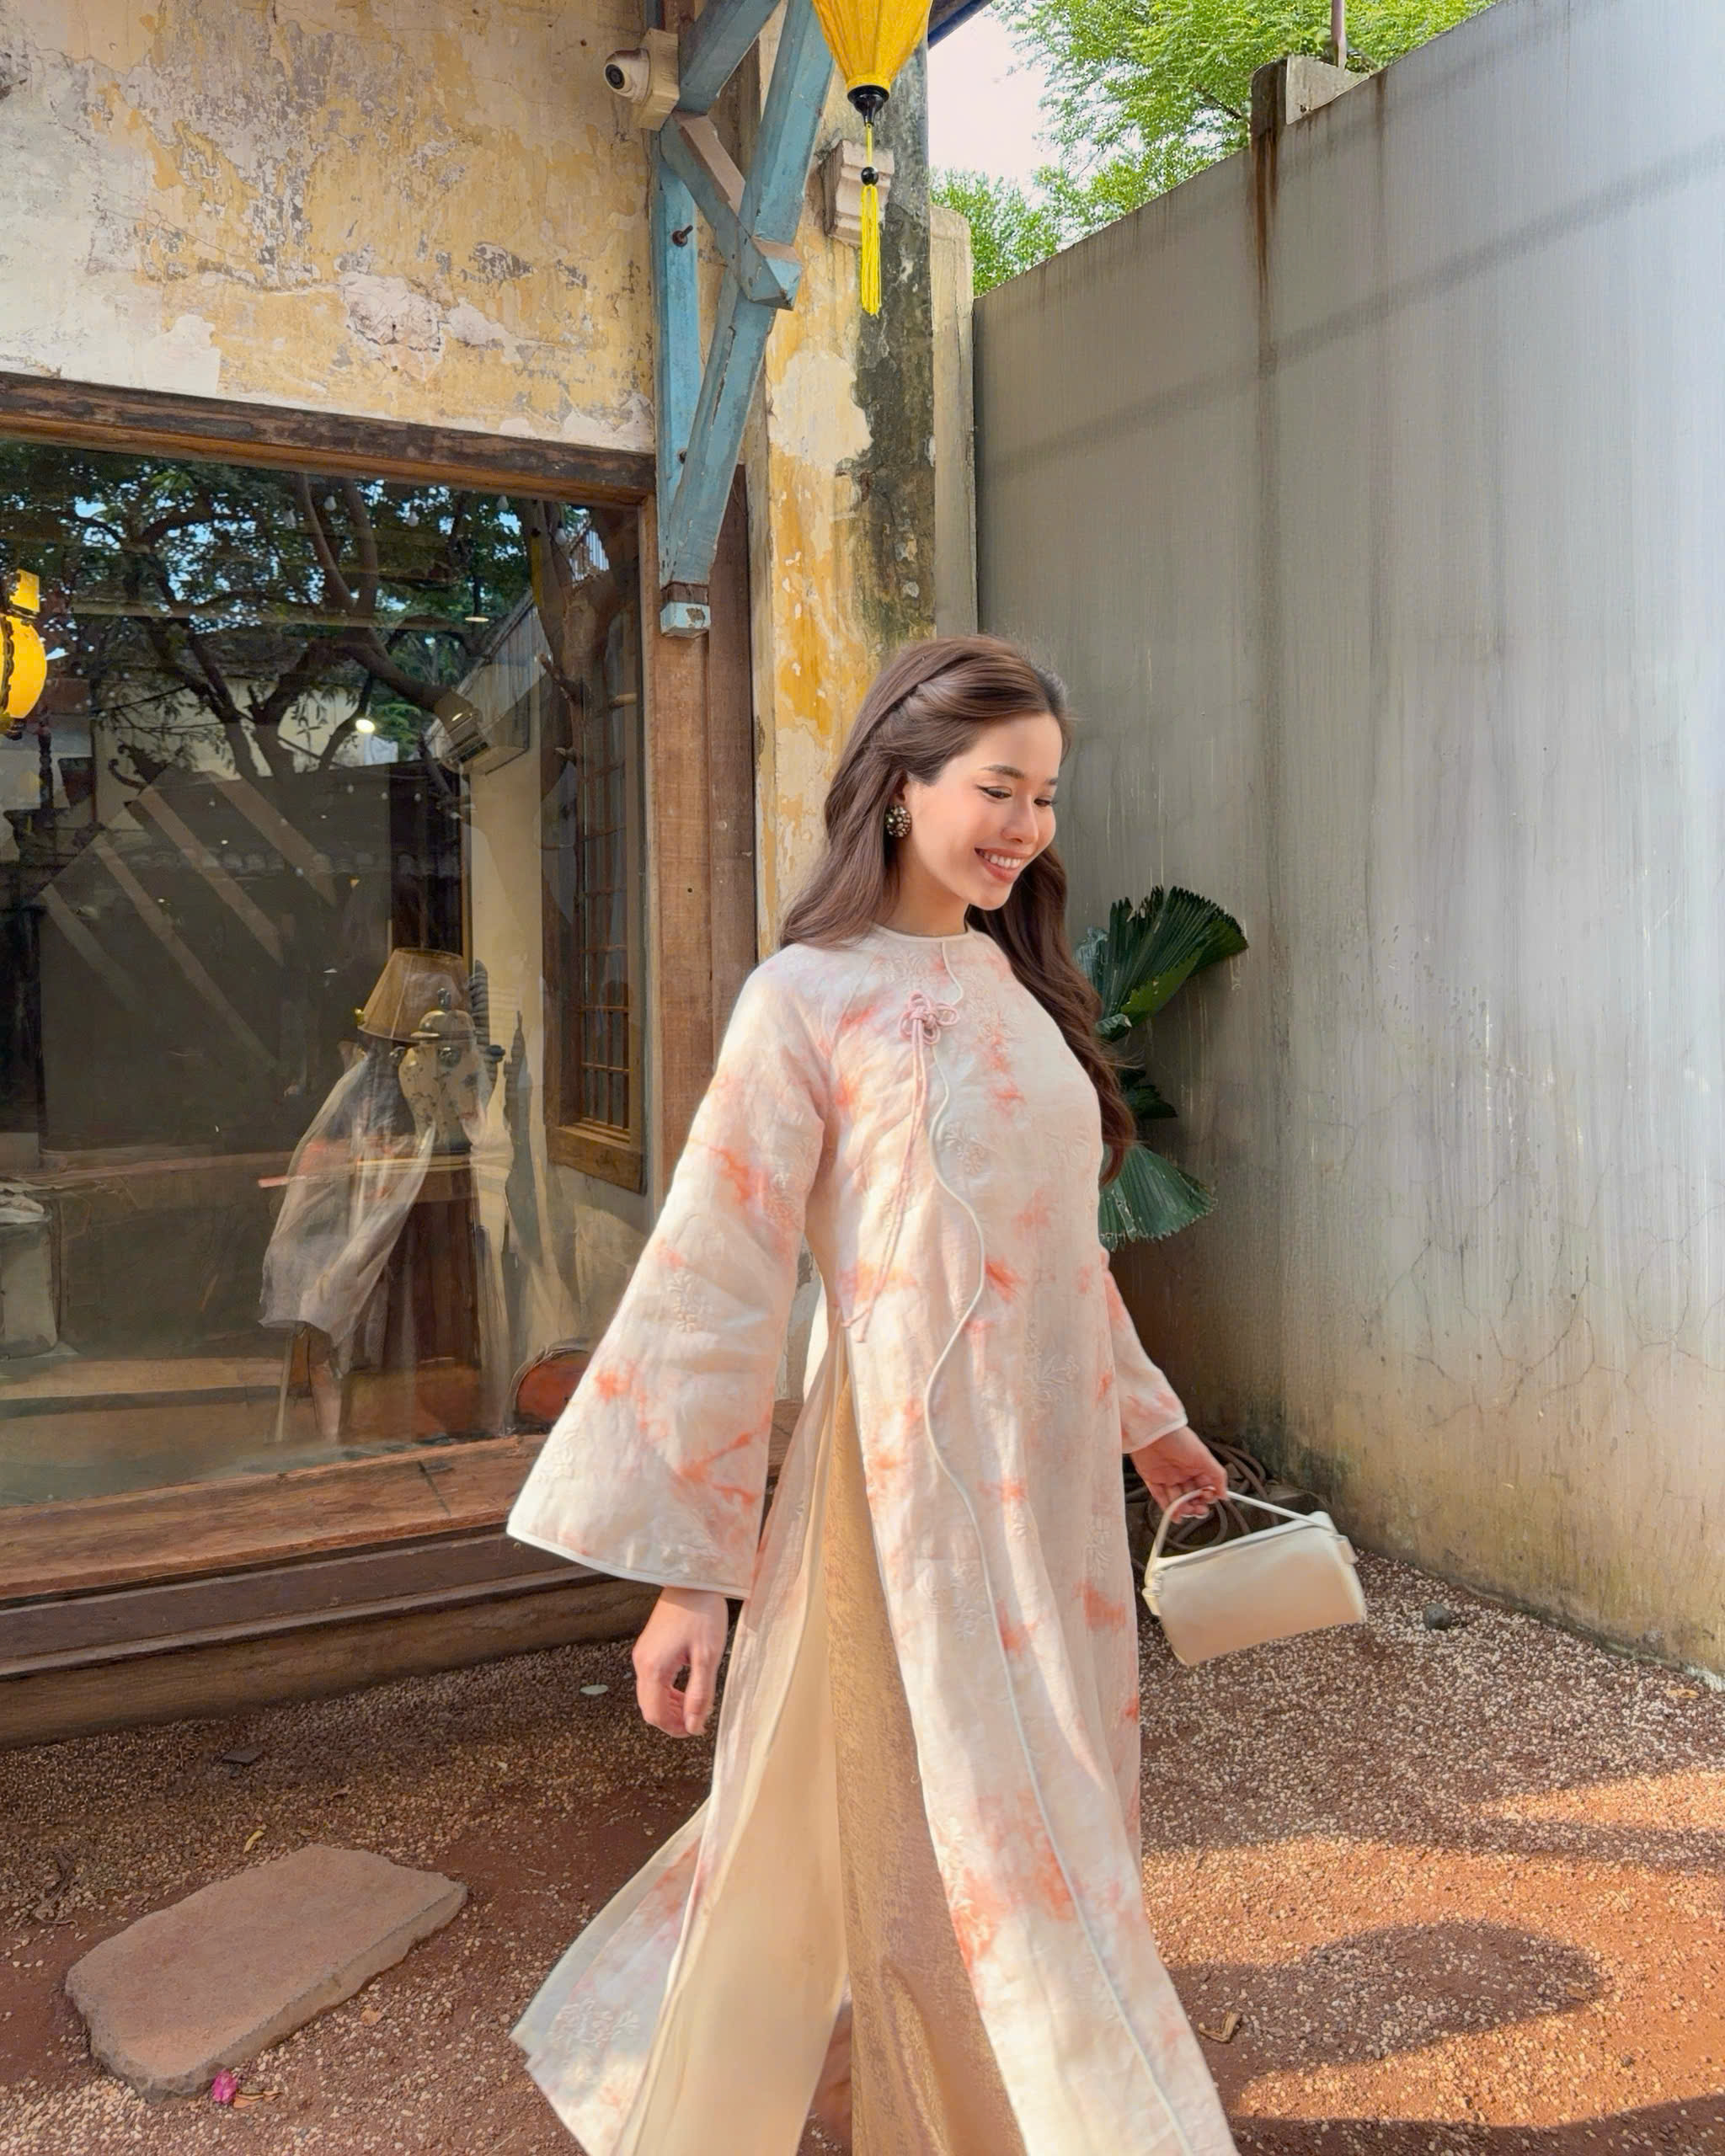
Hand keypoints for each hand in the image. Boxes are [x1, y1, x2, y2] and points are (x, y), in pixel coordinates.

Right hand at [632, 1587, 729, 1735]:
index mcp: (654, 1668)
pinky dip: (666, 1691)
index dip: (675, 1729)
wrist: (692, 1580)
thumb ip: (700, 1695)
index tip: (695, 1729)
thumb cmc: (702, 1613)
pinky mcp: (648, 1647)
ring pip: (649, 1695)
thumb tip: (694, 1726)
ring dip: (669, 1706)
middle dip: (671, 1720)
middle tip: (696, 1720)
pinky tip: (684, 1689)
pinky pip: (652, 1680)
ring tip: (693, 1706)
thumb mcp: (707, 1657)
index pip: (655, 1714)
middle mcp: (642, 1662)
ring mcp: (643, 1654)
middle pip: (649, 1707)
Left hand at [1130, 1424, 1228, 1522]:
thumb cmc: (1178, 1438)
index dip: (1208, 1496)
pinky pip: (1160, 1497)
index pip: (1205, 1487)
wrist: (1153, 1431)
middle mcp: (1182, 1472)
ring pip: (1177, 1499)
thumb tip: (1225, 1494)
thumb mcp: (1204, 1456)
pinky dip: (1168, 1508)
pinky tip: (1175, 1515)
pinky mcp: (1152, 1478)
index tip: (1209, 1499)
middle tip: (1198, 1509)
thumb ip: (1217, 1476)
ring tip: (1186, 1511)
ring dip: (1183, 1508)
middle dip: (1196, 1505)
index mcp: (1196, 1466)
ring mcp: (1167, 1476)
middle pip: (1192, 1496)